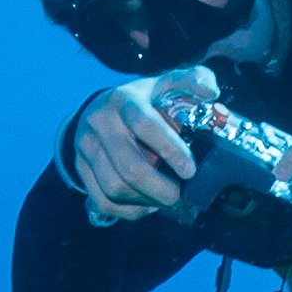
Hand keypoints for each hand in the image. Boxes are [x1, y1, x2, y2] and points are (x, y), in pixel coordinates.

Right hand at [67, 65, 216, 218]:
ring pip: (114, 187)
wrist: (102, 107)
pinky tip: (146, 205)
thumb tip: (211, 92)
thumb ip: (194, 81)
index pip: (145, 125)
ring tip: (166, 198)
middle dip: (161, 188)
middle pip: (128, 167)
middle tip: (181, 195)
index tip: (190, 171)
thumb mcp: (168, 83)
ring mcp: (85, 147)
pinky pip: (102, 201)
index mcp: (124, 100)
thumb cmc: (145, 100)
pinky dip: (128, 210)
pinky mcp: (80, 167)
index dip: (170, 150)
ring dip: (146, 200)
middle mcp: (99, 123)